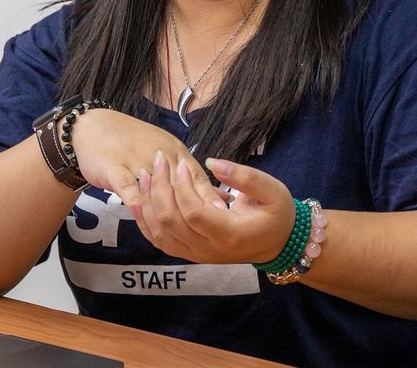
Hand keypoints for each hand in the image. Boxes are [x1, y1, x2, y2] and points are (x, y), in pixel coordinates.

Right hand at [70, 109, 221, 210]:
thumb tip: (223, 197)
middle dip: (195, 203)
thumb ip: (192, 177)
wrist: (92, 128)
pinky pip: (127, 185)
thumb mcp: (165, 153)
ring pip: (156, 184)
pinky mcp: (114, 167)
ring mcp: (136, 160)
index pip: (196, 175)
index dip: (210, 195)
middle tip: (210, 223)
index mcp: (174, 150)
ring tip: (180, 224)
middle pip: (180, 181)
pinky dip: (135, 198)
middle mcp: (159, 153)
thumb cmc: (132, 143)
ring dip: (168, 203)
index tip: (226, 214)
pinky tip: (142, 212)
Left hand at [129, 154, 295, 266]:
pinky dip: (146, 221)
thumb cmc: (277, 214)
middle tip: (159, 160)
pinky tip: (138, 201)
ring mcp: (197, 255)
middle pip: (171, 222)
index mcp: (229, 234)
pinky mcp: (189, 253)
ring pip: (160, 233)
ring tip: (145, 174)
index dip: (182, 188)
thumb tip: (213, 162)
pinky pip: (160, 241)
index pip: (194, 213)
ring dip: (149, 203)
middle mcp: (209, 249)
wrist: (278, 243)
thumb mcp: (272, 190)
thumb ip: (244, 176)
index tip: (180, 164)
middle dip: (160, 188)